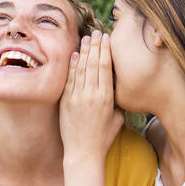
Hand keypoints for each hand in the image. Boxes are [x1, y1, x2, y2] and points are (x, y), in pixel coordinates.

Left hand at [60, 30, 123, 163]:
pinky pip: (69, 79)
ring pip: (81, 69)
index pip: (105, 68)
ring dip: (84, 51)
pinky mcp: (65, 102)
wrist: (83, 153)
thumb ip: (118, 101)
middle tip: (97, 32)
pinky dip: (72, 65)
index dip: (106, 51)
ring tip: (87, 37)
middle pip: (93, 64)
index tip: (107, 38)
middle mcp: (91, 95)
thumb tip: (118, 84)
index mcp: (106, 98)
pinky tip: (75, 54)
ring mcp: (77, 98)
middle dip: (96, 46)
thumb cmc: (104, 137)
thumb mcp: (118, 119)